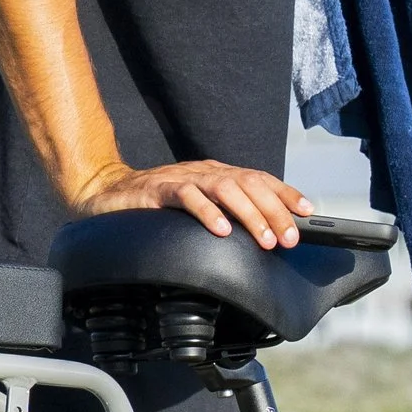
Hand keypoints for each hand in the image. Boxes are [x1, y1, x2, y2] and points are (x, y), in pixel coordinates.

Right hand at [70, 157, 309, 248]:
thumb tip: (263, 234)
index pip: (259, 179)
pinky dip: (207, 213)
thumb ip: (224, 214)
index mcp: (216, 174)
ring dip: (249, 214)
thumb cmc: (155, 205)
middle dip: (274, 210)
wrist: (104, 193)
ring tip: (265, 238)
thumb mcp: (197, 207)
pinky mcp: (157, 190)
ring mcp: (181, 179)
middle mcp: (204, 172)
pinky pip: (186, 198)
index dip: (285, 193)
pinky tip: (221, 230)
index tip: (307, 211)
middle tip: (289, 238)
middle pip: (248, 184)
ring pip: (224, 189)